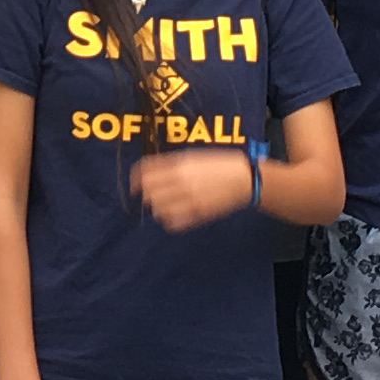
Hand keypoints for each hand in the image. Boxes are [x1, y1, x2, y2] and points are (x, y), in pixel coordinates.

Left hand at [126, 147, 251, 232]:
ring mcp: (189, 199)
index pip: (145, 172)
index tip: (135, 184)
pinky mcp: (198, 215)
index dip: (135, 178)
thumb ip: (170, 164)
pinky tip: (174, 214)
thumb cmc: (218, 164)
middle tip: (152, 195)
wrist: (244, 179)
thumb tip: (147, 172)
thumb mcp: (192, 156)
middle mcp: (181, 181)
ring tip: (165, 204)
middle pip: (148, 192)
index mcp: (180, 164)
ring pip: (158, 209)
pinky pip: (172, 223)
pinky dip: (168, 220)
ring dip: (157, 207)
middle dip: (146, 194)